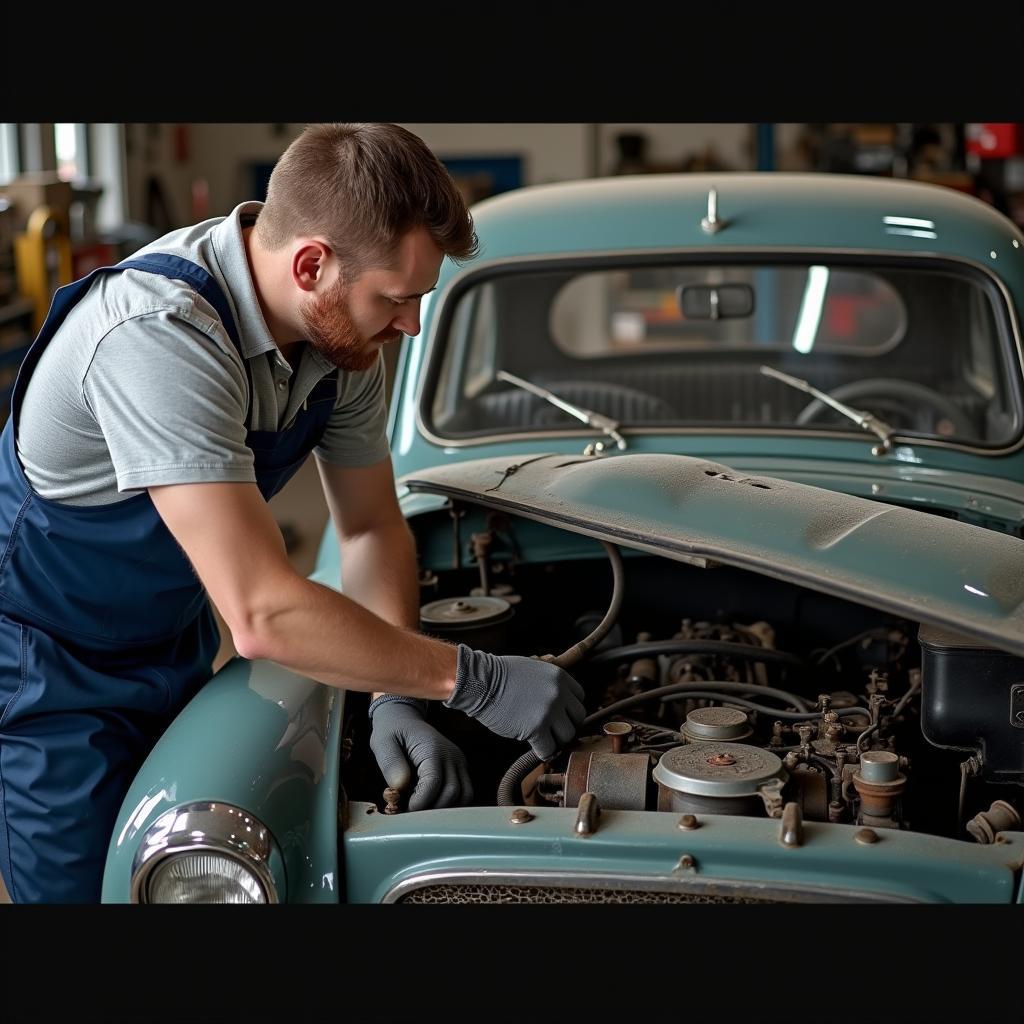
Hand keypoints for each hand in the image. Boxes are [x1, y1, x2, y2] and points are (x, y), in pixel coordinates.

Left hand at [368, 696, 472, 809]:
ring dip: (444, 809)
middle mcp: (451, 755)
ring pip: (464, 795)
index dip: (419, 803)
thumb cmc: (392, 732)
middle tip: (411, 813)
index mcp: (432, 749)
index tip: (403, 810)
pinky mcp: (460, 768)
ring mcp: (459, 762)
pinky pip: (464, 792)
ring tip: (422, 809)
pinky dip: (451, 804)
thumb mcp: (382, 743)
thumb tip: (399, 787)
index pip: (433, 783)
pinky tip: (432, 803)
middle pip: (452, 793)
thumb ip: (390, 764)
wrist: (404, 719)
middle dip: (431, 809)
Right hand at [444, 645, 585, 760]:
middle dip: (565, 725)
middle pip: (577, 718)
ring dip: (555, 739)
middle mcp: (559, 693)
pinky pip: (549, 749)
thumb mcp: (532, 667)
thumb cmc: (500, 674)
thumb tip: (559, 696)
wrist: (480, 681)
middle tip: (552, 729)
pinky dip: (543, 751)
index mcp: (559, 677)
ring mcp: (549, 711)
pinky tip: (534, 747)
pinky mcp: (536, 729)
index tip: (559, 715)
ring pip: (567, 736)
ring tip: (542, 738)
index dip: (568, 709)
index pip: (579, 698)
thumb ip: (549, 681)